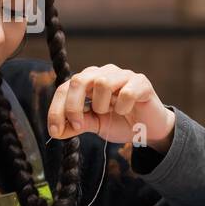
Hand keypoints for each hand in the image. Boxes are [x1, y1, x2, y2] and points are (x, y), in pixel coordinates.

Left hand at [47, 64, 174, 151]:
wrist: (149, 129)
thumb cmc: (121, 122)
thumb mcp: (96, 125)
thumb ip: (78, 125)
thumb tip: (56, 132)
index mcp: (88, 81)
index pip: (65, 88)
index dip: (56, 109)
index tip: (55, 131)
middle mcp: (103, 73)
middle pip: (79, 80)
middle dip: (73, 106)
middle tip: (79, 126)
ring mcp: (123, 75)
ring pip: (102, 82)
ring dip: (101, 104)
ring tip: (109, 112)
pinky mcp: (141, 82)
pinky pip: (127, 92)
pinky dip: (123, 106)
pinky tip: (126, 111)